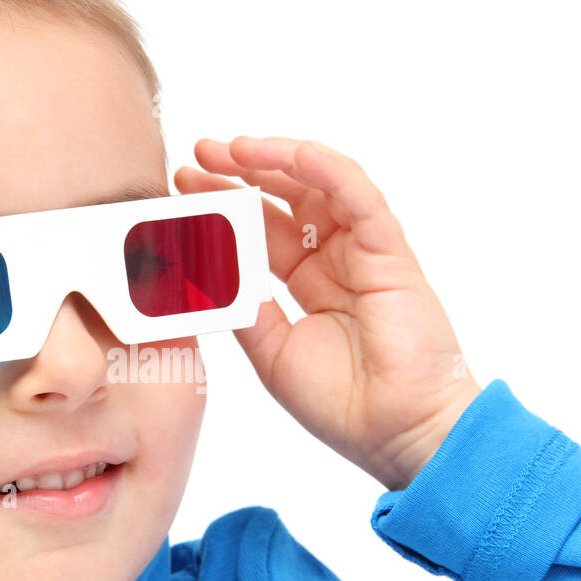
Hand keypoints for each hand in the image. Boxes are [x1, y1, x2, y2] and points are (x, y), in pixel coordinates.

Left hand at [175, 136, 481, 490]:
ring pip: (320, 186)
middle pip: (286, 199)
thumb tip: (199, 268)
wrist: (397, 432)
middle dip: (240, 172)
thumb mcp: (271, 352)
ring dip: (276, 160)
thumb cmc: (343, 405)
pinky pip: (358, 197)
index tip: (183, 186)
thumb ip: (242, 306)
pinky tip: (290, 154)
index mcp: (308, 285)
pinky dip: (326, 170)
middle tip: (197, 152)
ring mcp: (365, 253)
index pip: (261, 230)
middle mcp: (336, 261)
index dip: (223, 205)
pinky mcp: (391, 252)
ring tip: (231, 149)